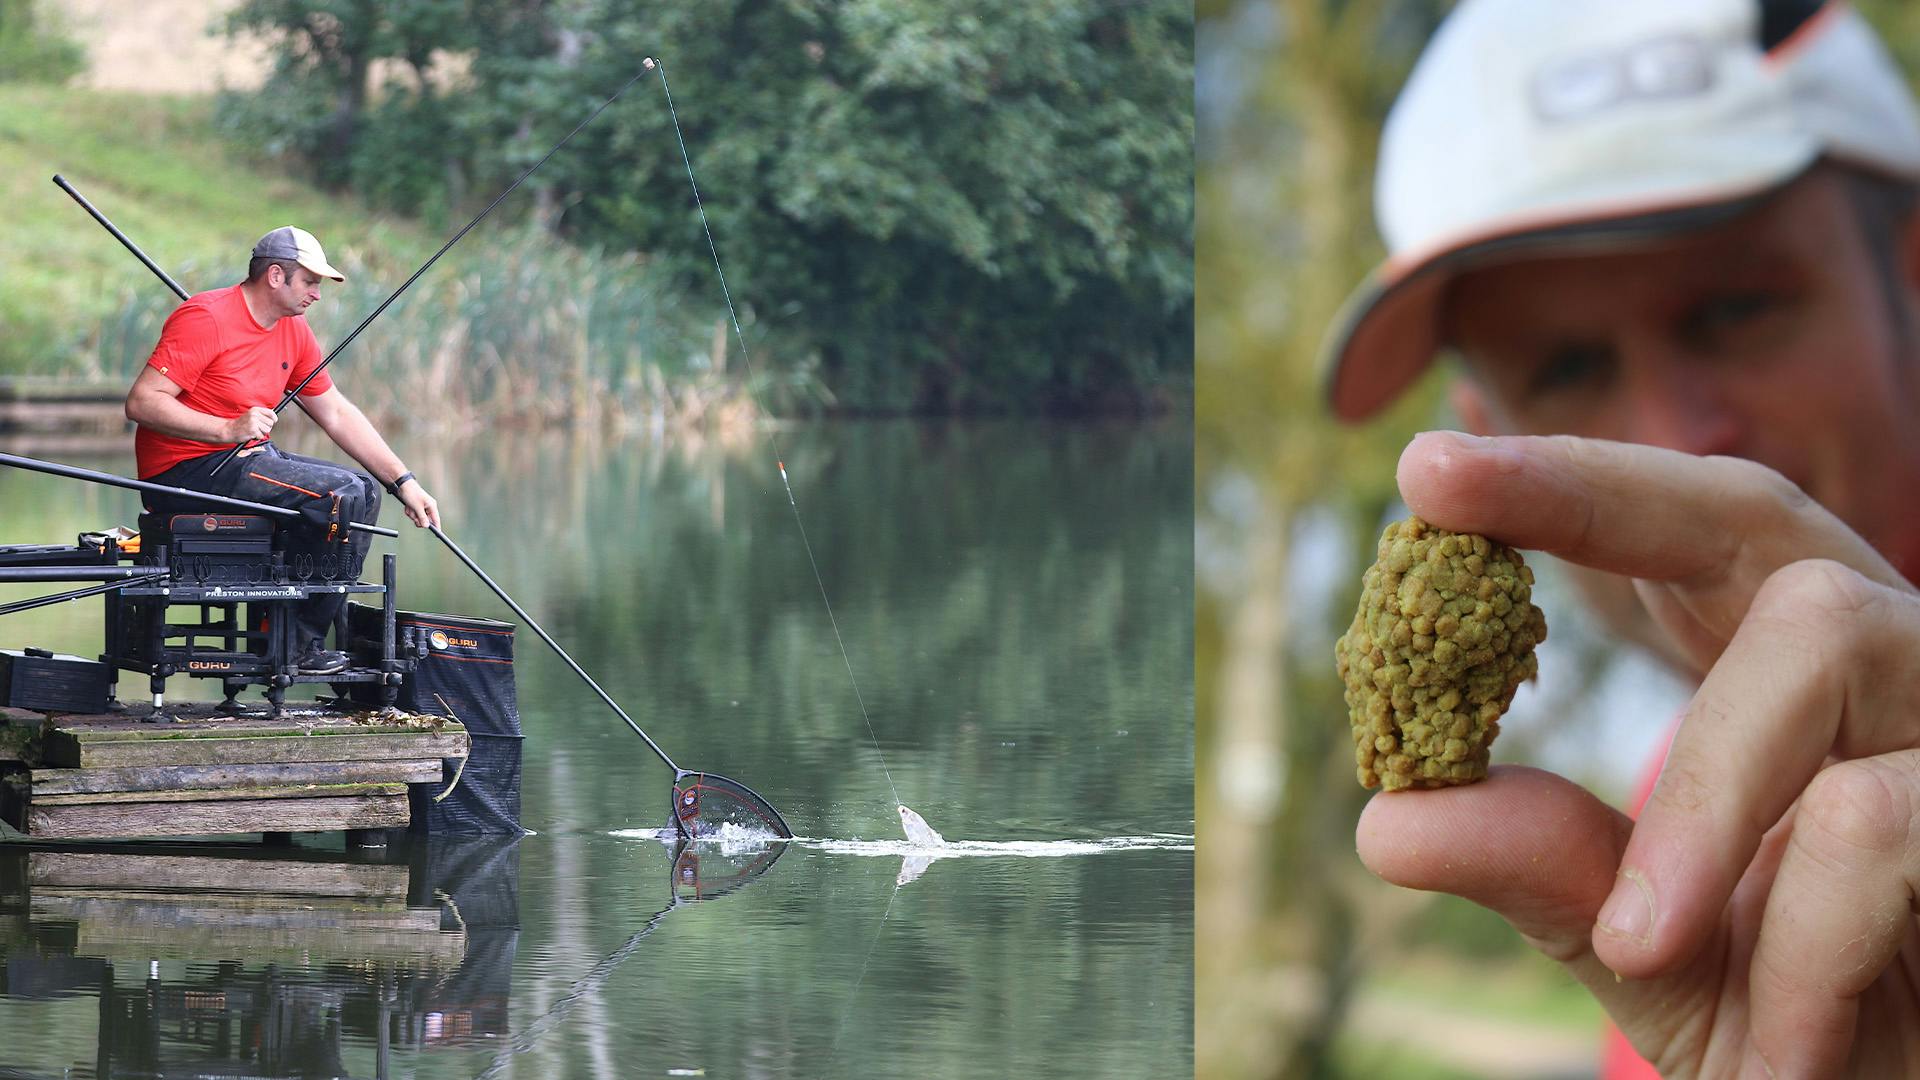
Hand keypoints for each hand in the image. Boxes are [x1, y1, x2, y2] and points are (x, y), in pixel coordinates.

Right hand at [223, 406, 276, 443]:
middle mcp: (254, 415)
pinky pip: (261, 436)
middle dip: (266, 427)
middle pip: (271, 423)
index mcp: (255, 410)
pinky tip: (251, 434)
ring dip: (261, 433)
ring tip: (254, 431)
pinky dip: (257, 437)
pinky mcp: (253, 430)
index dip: (274, 419)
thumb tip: (274, 418)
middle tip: (258, 428)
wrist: (229, 429)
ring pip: (267, 430)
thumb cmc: (241, 424)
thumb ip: (262, 415)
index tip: (273, 421)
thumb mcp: (251, 415)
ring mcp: (253, 422)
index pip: (271, 413)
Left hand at [398, 478, 439, 528]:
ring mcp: (421, 507)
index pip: (436, 519)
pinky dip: (409, 511)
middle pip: (425, 520)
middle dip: (417, 518)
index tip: (438, 534)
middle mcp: (428, 507)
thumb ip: (422, 517)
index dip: (437, 526)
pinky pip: (413, 514)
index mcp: (432, 506)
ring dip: (412, 514)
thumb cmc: (412, 494)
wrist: (403, 486)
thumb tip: (426, 526)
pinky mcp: (416, 506)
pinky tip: (408, 505)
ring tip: (409, 506)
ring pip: (417, 517)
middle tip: (414, 515)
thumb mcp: (417, 507)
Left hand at [1355, 431, 1919, 1077]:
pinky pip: (1886, 822)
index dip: (1562, 479)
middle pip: (1757, 516)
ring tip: (1640, 951)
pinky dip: (1804, 945)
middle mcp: (1892, 668)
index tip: (1425, 467)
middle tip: (1433, 494)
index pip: (1689, 530)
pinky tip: (1784, 1051)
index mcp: (1793, 676)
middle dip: (1588, 500)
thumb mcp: (1655, 949)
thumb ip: (1546, 871)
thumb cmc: (1802, 1022)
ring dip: (1698, 810)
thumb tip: (1387, 824)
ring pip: (1824, 644)